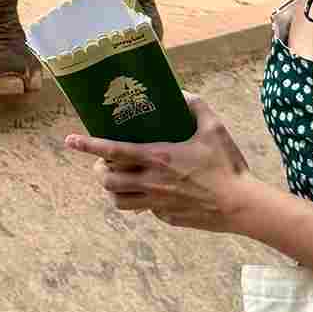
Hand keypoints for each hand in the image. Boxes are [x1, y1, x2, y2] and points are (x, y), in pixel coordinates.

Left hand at [65, 96, 256, 230]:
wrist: (242, 206)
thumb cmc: (227, 166)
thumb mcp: (214, 128)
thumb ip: (195, 106)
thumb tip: (181, 93)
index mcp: (158, 157)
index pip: (113, 150)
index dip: (88, 145)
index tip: (70, 140)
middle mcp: (151, 182)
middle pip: (107, 180)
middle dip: (99, 169)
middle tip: (104, 161)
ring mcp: (157, 203)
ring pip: (118, 201)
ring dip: (113, 189)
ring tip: (119, 179)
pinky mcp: (166, 218)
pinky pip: (143, 209)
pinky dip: (139, 200)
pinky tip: (151, 192)